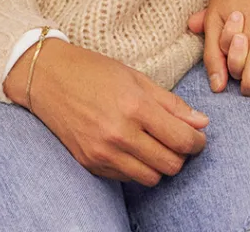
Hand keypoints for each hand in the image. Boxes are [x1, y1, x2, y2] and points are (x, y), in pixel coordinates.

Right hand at [3, 40, 207, 186]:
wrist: (47, 77)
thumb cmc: (93, 71)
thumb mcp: (135, 77)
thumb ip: (170, 103)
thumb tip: (201, 123)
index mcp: (135, 106)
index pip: (181, 140)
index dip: (197, 142)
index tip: (198, 137)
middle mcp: (120, 134)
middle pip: (170, 165)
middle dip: (181, 155)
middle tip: (177, 140)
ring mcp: (103, 152)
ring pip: (151, 178)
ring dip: (159, 165)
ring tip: (154, 145)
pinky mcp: (90, 163)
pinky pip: (127, 178)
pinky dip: (136, 167)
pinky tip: (131, 147)